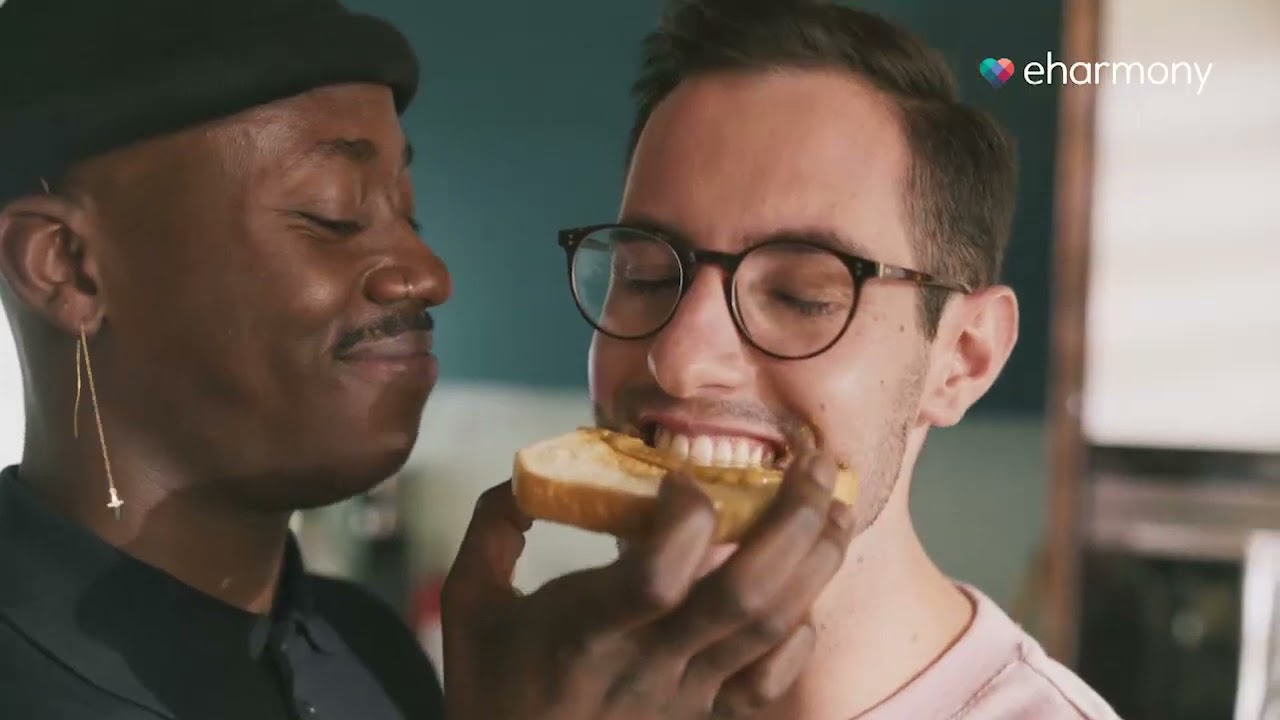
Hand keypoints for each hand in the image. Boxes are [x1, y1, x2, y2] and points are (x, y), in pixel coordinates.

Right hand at [440, 452, 856, 719]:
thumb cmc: (492, 691)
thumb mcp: (469, 606)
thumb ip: (493, 528)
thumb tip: (531, 470)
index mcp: (583, 634)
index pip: (655, 577)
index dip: (684, 517)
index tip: (680, 474)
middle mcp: (648, 667)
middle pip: (745, 593)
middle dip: (794, 515)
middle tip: (814, 459)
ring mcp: (686, 699)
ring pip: (774, 627)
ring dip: (817, 559)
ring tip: (834, 504)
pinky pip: (775, 680)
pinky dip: (801, 631)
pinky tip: (804, 589)